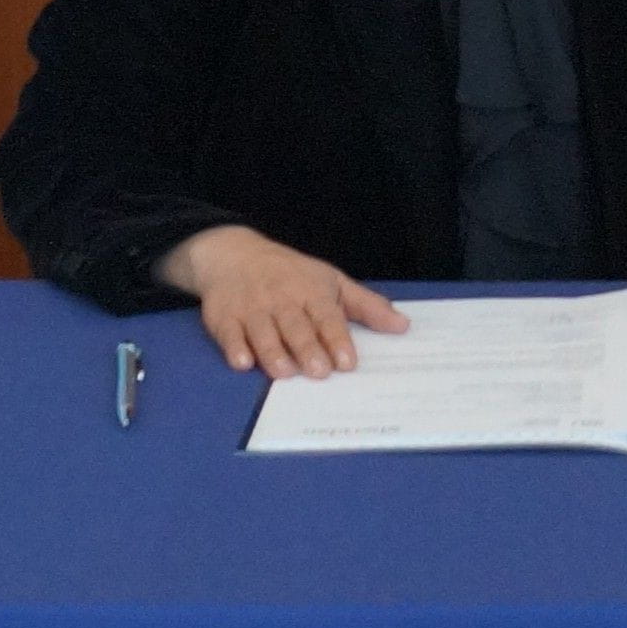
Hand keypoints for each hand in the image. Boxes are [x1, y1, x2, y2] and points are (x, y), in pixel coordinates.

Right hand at [155, 225, 408, 378]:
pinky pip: (229, 334)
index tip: (347, 363)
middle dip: (307, 348)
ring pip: (263, 332)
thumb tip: (402, 326)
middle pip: (295, 326)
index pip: (327, 317)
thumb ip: (366, 306)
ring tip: (285, 373)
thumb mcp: (332, 282)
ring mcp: (251, 308)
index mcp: (311, 291)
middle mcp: (281, 299)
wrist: (234, 254)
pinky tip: (243, 362)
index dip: (337, 339)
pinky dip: (235, 348)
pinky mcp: (224, 317)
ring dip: (273, 352)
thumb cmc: (292, 274)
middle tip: (319, 371)